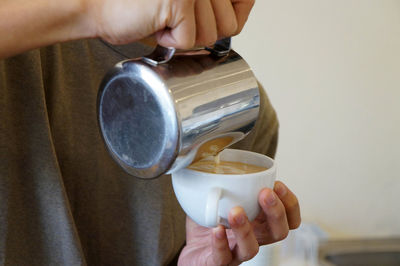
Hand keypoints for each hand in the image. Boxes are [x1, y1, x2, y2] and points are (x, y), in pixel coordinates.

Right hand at [85, 0, 254, 47]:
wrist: (99, 9)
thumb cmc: (139, 9)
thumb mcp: (185, 7)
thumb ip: (213, 8)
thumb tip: (238, 18)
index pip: (244, 0)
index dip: (237, 13)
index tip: (221, 16)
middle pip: (229, 25)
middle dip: (202, 33)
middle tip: (176, 20)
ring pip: (212, 36)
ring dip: (186, 37)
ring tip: (165, 20)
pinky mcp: (180, 0)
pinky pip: (190, 41)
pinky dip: (171, 43)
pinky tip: (155, 25)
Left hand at [178, 181, 300, 264]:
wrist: (192, 253)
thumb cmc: (209, 225)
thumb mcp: (218, 198)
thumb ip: (223, 179)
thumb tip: (216, 149)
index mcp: (260, 223)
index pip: (288, 218)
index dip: (290, 203)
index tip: (278, 184)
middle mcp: (253, 239)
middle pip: (278, 232)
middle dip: (276, 212)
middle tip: (265, 193)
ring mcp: (236, 253)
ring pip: (252, 248)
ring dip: (246, 228)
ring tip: (236, 211)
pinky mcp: (218, 263)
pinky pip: (223, 257)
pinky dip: (220, 243)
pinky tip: (216, 228)